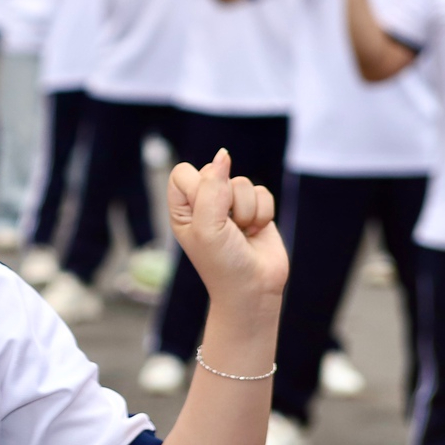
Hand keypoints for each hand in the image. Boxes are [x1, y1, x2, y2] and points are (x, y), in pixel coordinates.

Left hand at [166, 150, 286, 306]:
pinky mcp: (255, 210)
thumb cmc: (222, 263)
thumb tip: (223, 155)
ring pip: (242, 182)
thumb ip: (212, 188)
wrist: (254, 289)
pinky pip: (263, 193)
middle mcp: (203, 204)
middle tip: (227, 228)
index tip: (207, 212)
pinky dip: (262, 214)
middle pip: (216, 172)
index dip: (199, 187)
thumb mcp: (208, 226)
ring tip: (241, 233)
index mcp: (181, 208)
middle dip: (227, 200)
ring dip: (246, 211)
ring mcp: (230, 206)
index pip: (183, 172)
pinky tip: (255, 232)